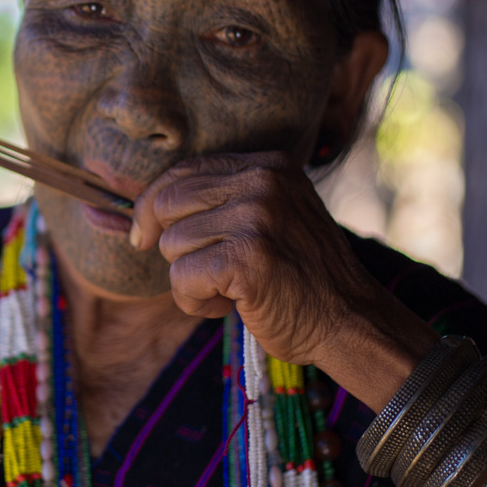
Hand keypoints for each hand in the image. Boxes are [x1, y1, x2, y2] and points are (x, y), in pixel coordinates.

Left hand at [128, 151, 383, 366]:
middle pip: (168, 204)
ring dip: (189, 281)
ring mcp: (257, 217)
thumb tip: (136, 206)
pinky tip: (228, 307)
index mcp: (268, 164)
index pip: (184, 171)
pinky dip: (194, 302)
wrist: (349, 322)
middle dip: (172, 247)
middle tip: (202, 274)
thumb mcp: (270, 217)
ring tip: (229, 292)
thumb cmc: (300, 276)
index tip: (143, 234)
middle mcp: (263, 181)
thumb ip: (222, 201)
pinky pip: (182, 278)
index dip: (154, 205)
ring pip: (172, 246)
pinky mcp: (248, 257)